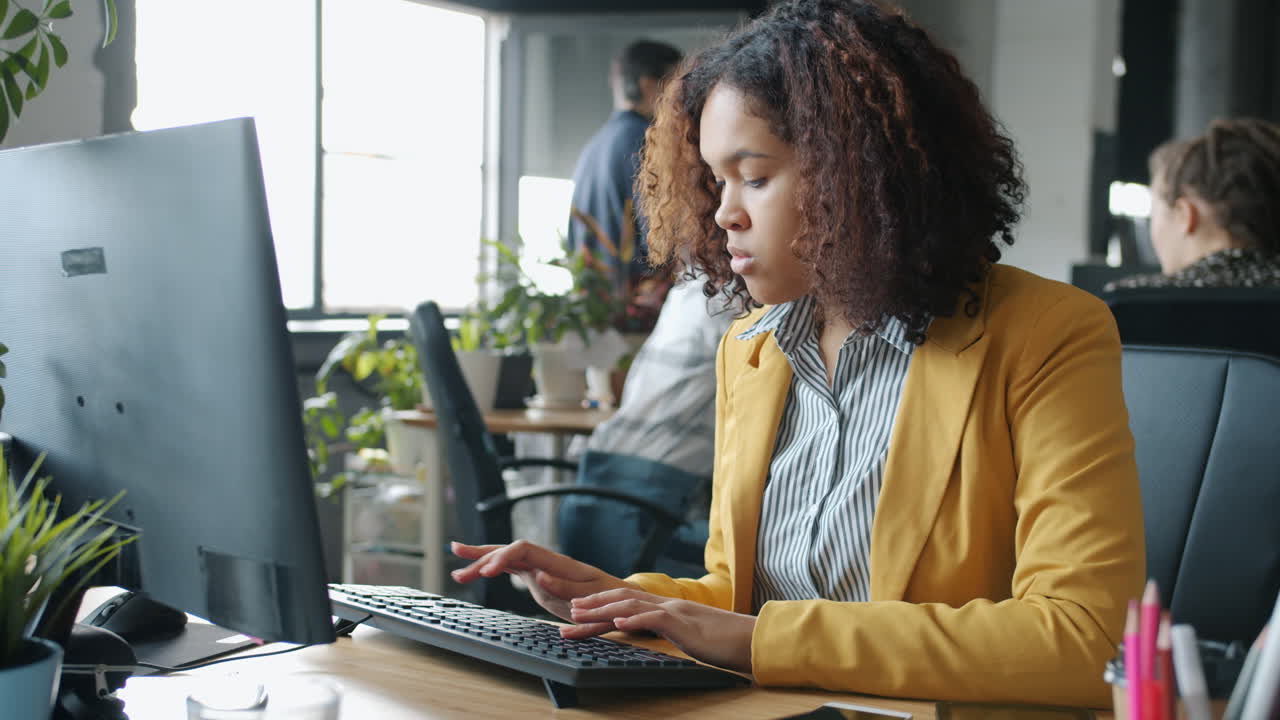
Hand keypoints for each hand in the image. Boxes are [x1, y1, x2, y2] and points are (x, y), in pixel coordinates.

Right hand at [450, 540, 633, 627]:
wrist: (616, 598)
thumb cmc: (606, 598)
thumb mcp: (589, 595)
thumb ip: (564, 585)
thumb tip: (539, 575)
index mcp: (557, 562)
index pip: (523, 549)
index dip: (503, 556)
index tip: (486, 571)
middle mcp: (545, 561)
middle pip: (509, 550)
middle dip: (482, 553)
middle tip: (457, 556)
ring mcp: (540, 567)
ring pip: (506, 558)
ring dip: (481, 561)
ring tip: (456, 570)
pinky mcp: (537, 577)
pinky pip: (510, 569)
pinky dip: (493, 569)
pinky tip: (477, 572)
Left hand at [569, 587, 755, 672]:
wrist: (752, 640)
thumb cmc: (724, 644)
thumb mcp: (690, 638)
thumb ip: (670, 634)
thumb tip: (652, 639)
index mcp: (667, 609)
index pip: (626, 603)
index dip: (600, 606)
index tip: (578, 612)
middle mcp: (667, 605)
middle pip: (621, 598)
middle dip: (591, 604)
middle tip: (567, 611)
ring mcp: (675, 612)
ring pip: (630, 604)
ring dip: (601, 608)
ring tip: (579, 613)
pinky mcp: (684, 623)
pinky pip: (655, 618)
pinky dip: (635, 618)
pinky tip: (618, 621)